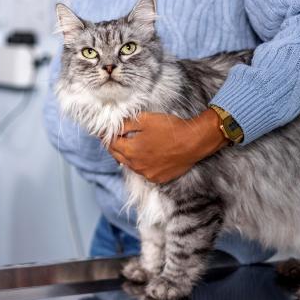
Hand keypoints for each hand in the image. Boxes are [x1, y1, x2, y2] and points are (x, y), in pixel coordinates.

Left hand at [109, 110, 228, 183]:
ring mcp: (147, 174)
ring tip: (132, 145)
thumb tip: (112, 127)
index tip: (105, 132)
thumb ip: (126, 124)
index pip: (110, 144)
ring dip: (128, 156)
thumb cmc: (170, 129)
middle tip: (116, 137)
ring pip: (130, 165)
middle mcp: (136, 166)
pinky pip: (143, 172)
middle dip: (114, 146)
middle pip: (118, 156)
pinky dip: (141, 164)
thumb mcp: (145, 120)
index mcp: (130, 150)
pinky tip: (147, 155)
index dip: (107, 137)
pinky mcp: (158, 179)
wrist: (194, 142)